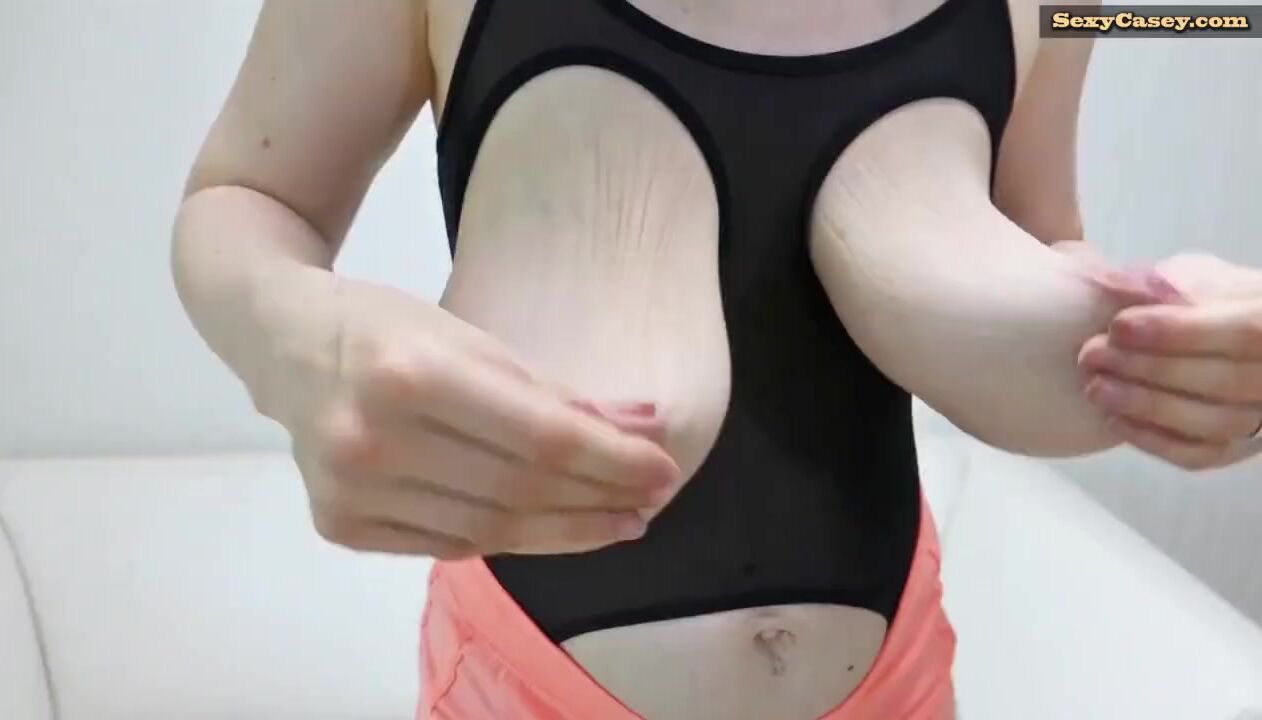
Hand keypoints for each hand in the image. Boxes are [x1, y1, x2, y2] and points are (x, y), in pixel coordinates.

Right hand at [271, 280, 680, 558]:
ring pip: (488, 532)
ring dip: (564, 532)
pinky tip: (546, 528)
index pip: (542, 439)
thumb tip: (644, 428)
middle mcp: (373, 440)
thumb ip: (552, 391)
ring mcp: (349, 491)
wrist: (280, 343)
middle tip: (649, 502)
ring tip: (614, 523)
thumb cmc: (386, 326)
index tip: (663, 469)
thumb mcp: (470, 334)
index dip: (613, 461)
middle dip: (599, 502)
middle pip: (519, 492)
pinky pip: (447, 545)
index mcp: (411, 373)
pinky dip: (505, 539)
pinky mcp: (338, 525)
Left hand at [1080, 253, 1261, 469]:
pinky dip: (1154, 441)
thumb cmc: (1211, 301)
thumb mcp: (1198, 276)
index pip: (1245, 332)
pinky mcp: (1238, 447)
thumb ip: (1168, 283)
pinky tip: (1113, 419)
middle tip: (1091, 356)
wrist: (1228, 339)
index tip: (1118, 326)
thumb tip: (1117, 286)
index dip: (1179, 332)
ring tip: (1096, 388)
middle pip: (1226, 382)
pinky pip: (1201, 455)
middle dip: (1151, 370)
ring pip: (1215, 424)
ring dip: (1147, 407)